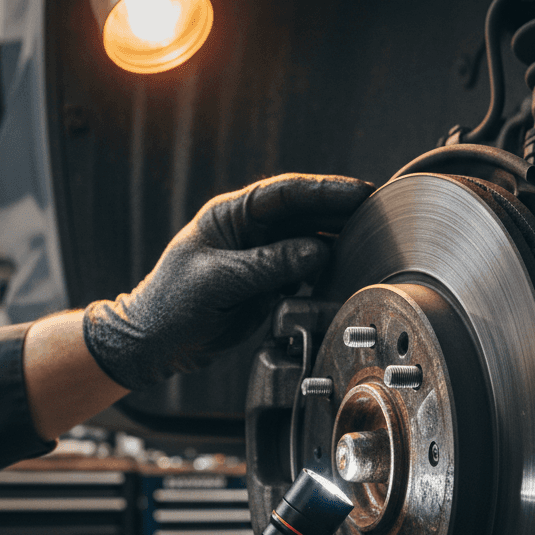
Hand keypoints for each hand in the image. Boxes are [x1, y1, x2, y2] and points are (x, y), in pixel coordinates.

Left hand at [82, 173, 373, 388]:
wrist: (156, 343)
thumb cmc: (172, 305)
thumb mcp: (219, 281)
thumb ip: (268, 265)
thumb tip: (317, 250)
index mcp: (231, 216)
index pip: (285, 194)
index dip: (324, 190)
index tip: (358, 192)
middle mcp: (249, 232)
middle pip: (303, 215)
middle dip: (339, 213)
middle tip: (378, 213)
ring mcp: (260, 258)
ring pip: (307, 243)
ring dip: (336, 242)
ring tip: (369, 241)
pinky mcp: (266, 285)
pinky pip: (302, 272)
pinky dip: (324, 272)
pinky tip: (345, 270)